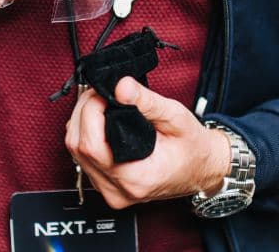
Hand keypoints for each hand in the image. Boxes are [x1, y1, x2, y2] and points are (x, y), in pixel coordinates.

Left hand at [65, 77, 229, 208]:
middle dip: (83, 112)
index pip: (91, 145)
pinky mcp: (106, 187)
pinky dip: (85, 136)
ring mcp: (110, 192)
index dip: (90, 112)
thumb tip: (121, 86)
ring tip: (99, 103)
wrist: (203, 171)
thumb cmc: (193, 149)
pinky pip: (83, 160)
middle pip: (78, 147)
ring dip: (80, 123)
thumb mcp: (176, 118)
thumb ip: (147, 102)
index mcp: (136, 178)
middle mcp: (118, 190)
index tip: (103, 92)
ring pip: (75, 153)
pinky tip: (97, 121)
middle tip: (100, 92)